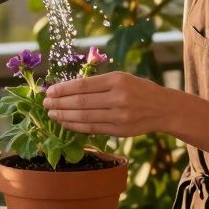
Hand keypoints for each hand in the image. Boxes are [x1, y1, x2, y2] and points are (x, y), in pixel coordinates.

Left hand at [43, 71, 175, 136]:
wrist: (163, 108)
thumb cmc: (139, 89)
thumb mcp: (122, 78)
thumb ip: (98, 83)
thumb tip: (68, 89)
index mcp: (117, 80)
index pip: (83, 85)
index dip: (63, 89)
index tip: (49, 91)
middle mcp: (118, 98)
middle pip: (81, 102)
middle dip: (59, 103)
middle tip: (45, 103)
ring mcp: (119, 116)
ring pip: (84, 117)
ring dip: (64, 116)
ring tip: (51, 114)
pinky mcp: (120, 131)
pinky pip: (92, 129)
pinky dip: (76, 126)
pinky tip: (65, 123)